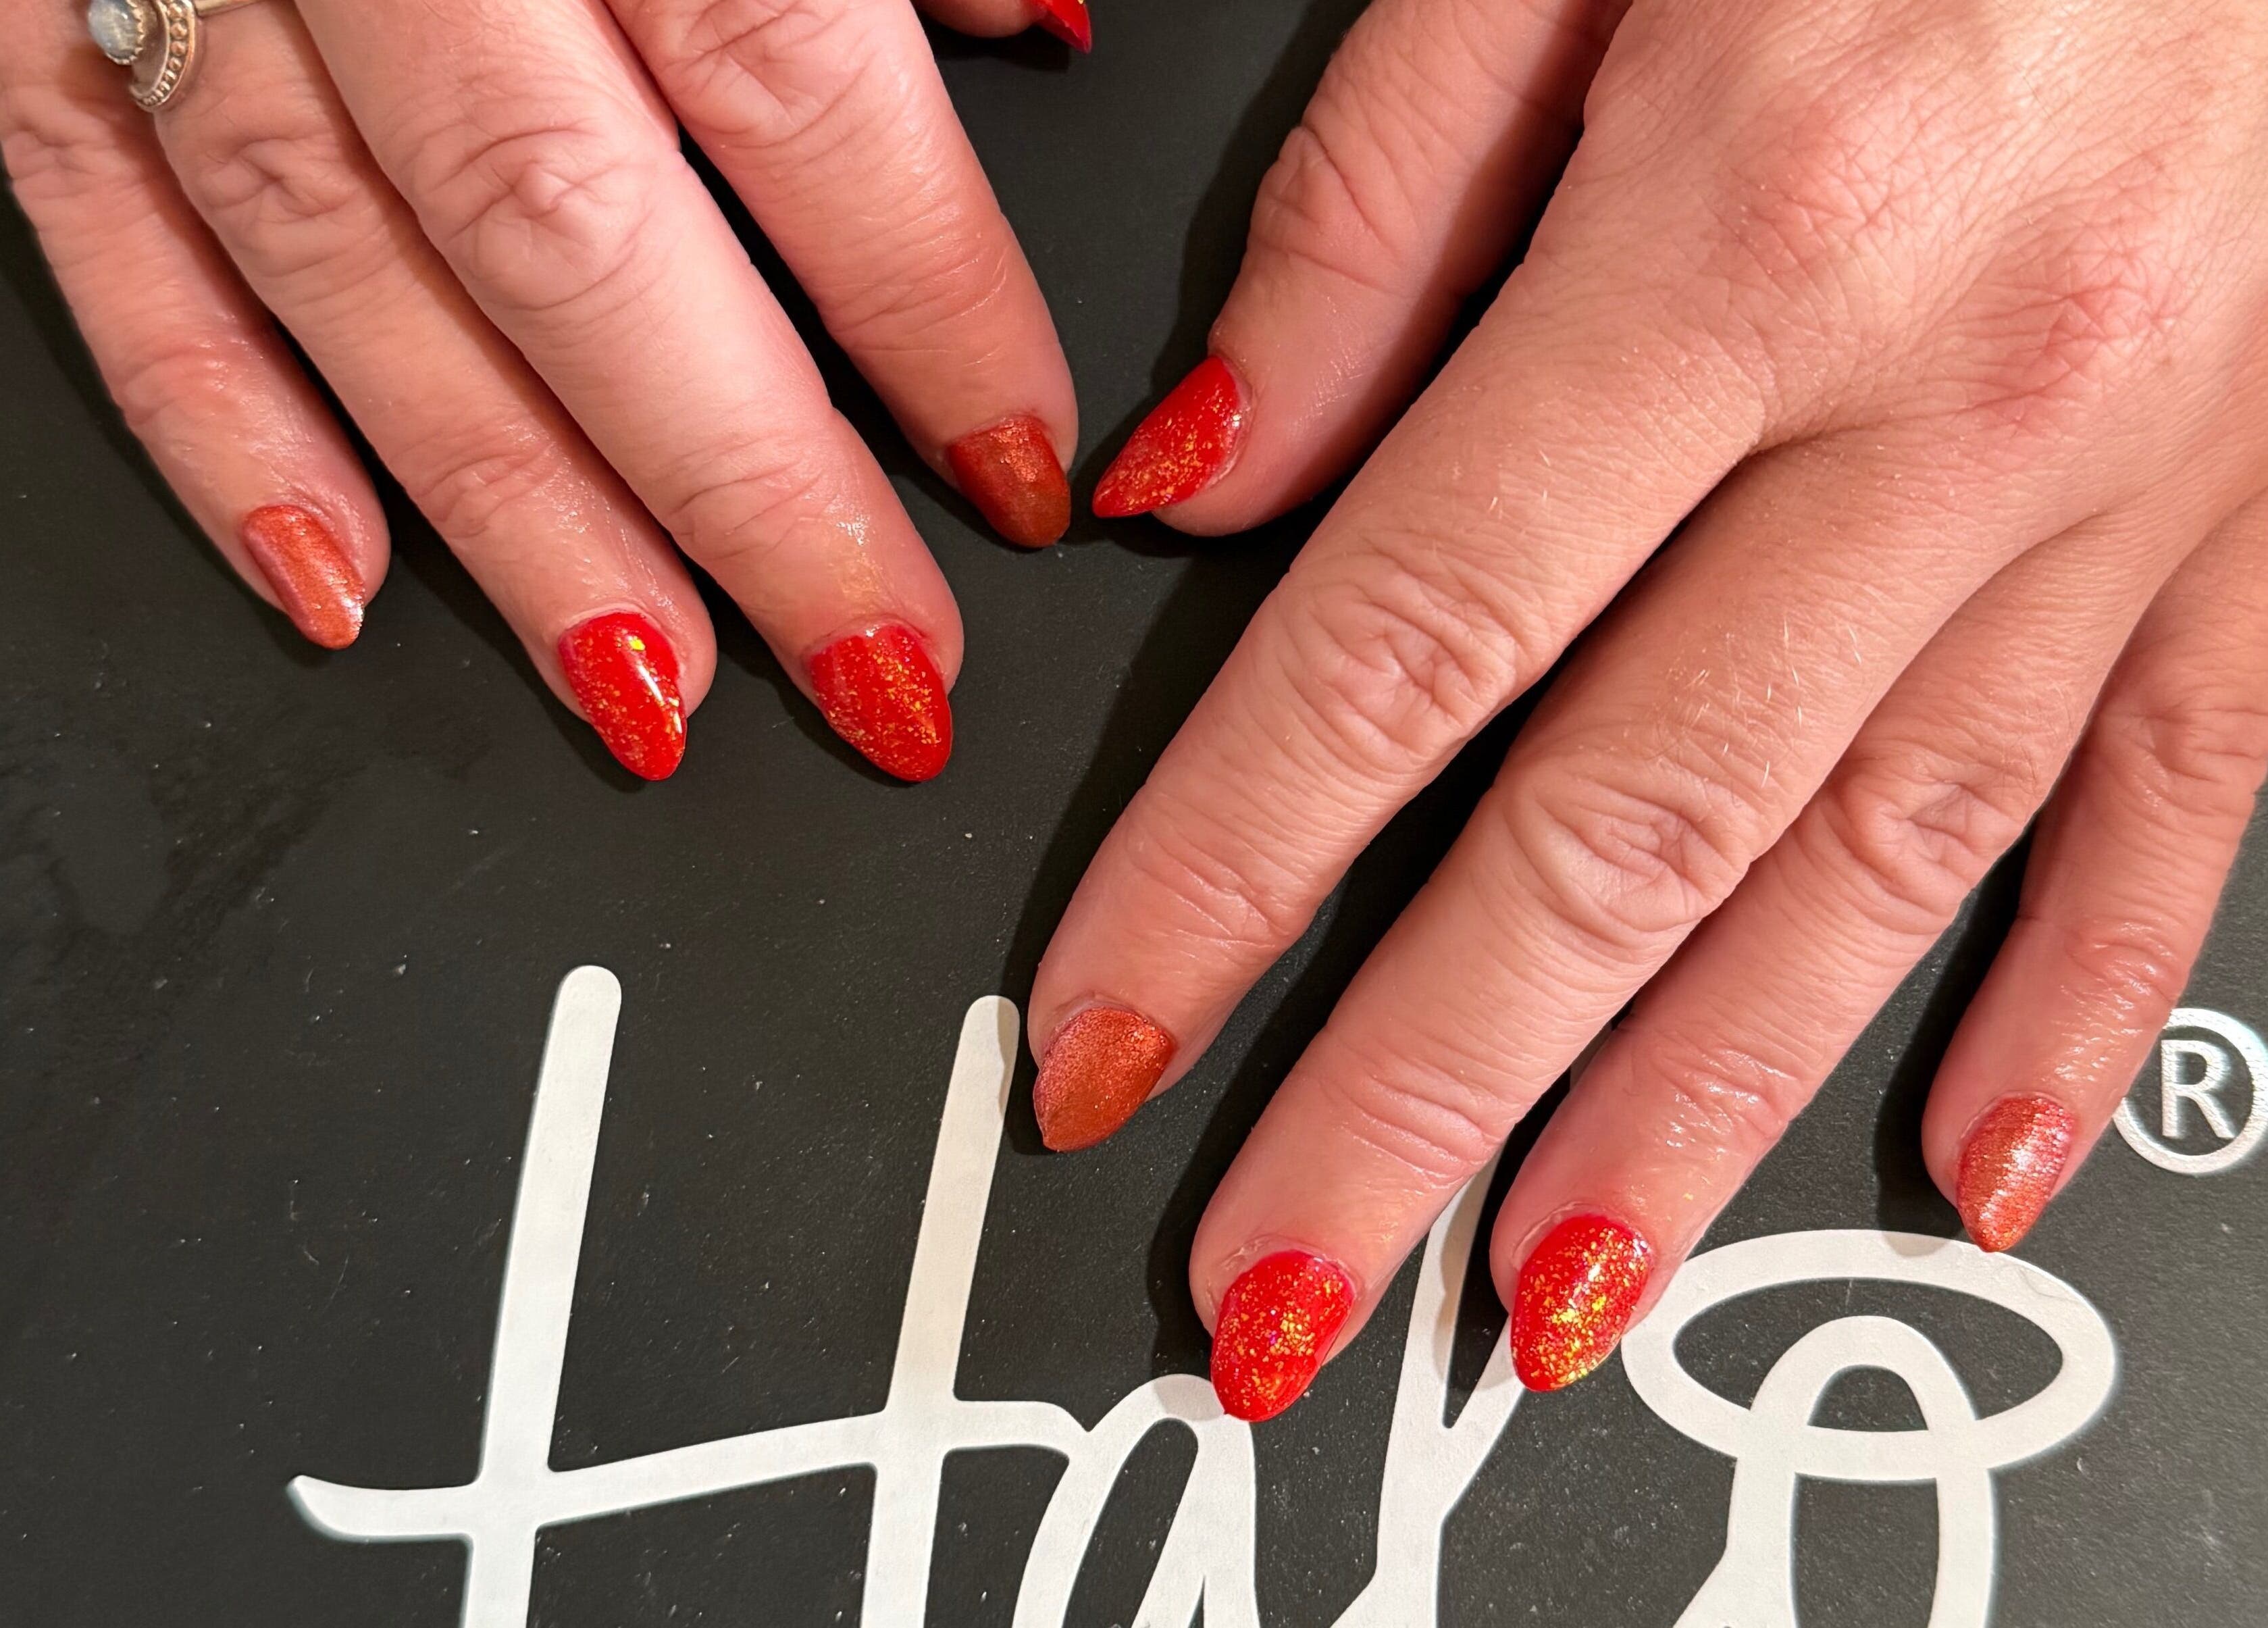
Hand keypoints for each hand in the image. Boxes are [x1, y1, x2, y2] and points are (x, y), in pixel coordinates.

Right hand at [0, 0, 1091, 780]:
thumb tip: (1025, 25)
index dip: (923, 302)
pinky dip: (208, 421)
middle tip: (881, 671)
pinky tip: (332, 587)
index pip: (787, 76)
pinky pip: (95, 221)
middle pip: (574, 237)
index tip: (1018, 463)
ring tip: (652, 695)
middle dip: (745, 493)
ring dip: (511, 517)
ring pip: (349, 275)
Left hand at [1039, 0, 2267, 1418]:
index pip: (1401, 643)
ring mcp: (2137, 484)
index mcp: (1746, 229)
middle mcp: (1952, 396)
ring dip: (1689, 1122)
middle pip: (1618, 832)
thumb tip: (1212, 471)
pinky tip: (1969, 1170)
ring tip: (1544, 1306)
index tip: (1109, 1043)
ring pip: (1873, 877)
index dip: (1225, 875)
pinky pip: (2182, 809)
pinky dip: (2076, 1009)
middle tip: (1286, 1298)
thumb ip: (1378, 204)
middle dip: (1420, 1095)